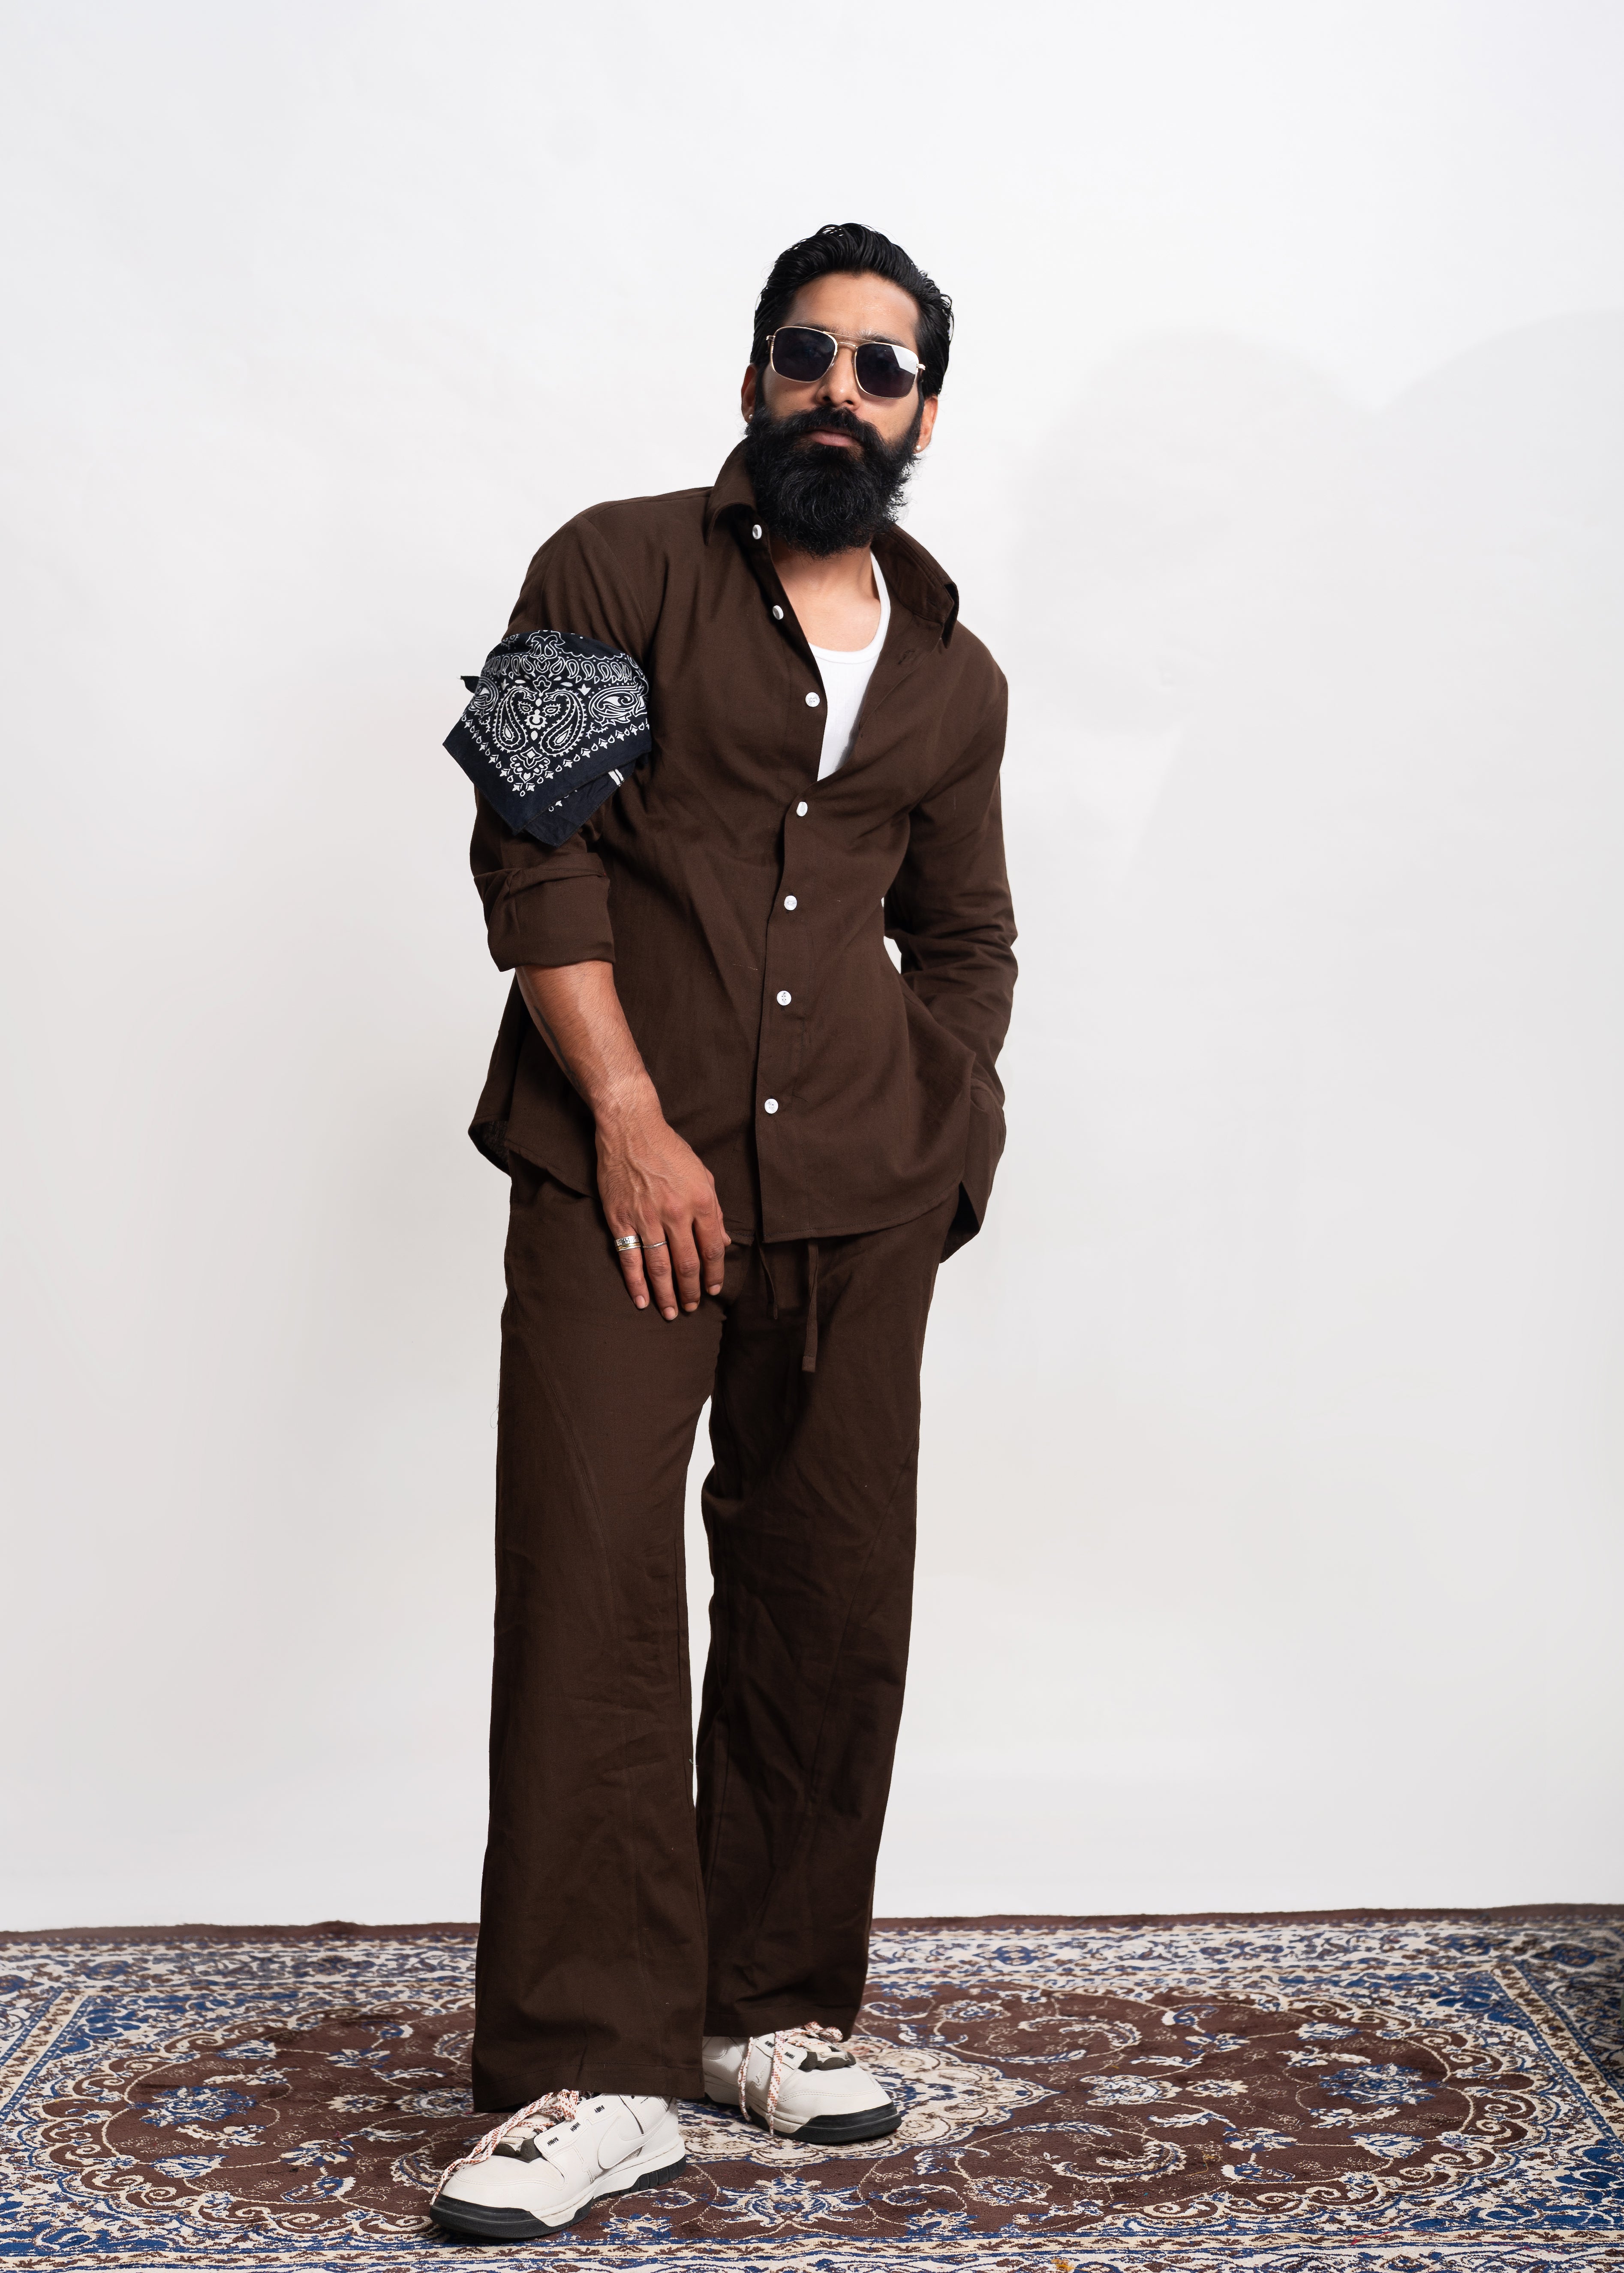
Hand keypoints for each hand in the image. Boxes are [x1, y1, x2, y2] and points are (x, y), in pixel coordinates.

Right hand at [597, 1095, 728, 1319]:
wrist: (631, 1128)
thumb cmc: (669, 1149)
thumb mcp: (703, 1175)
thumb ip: (715, 1211)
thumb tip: (725, 1242)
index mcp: (701, 1201)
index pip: (713, 1248)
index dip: (715, 1274)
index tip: (714, 1289)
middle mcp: (676, 1212)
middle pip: (687, 1264)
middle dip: (691, 1291)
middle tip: (692, 1307)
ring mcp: (646, 1217)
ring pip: (660, 1267)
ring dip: (667, 1294)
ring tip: (671, 1312)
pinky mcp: (620, 1218)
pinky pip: (629, 1258)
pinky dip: (636, 1283)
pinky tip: (642, 1300)